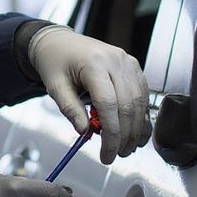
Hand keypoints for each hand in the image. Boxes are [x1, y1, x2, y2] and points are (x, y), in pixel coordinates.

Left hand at [27, 25, 150, 164]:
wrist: (59, 41)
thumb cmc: (55, 62)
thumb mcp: (54, 86)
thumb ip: (69, 109)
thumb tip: (85, 132)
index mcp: (94, 64)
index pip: (108, 104)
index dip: (111, 134)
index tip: (106, 155)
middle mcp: (115, 60)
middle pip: (127, 105)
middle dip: (125, 136)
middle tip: (117, 155)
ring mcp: (127, 62)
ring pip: (139, 102)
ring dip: (136, 129)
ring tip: (126, 148)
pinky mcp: (133, 66)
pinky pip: (142, 94)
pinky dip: (140, 115)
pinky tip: (134, 131)